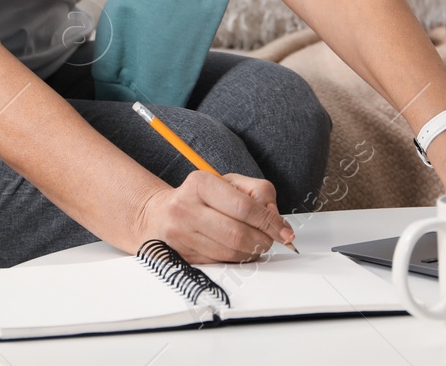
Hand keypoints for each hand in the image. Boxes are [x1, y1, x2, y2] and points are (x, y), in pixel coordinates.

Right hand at [135, 170, 296, 263]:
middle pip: (238, 234)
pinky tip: (239, 249)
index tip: (285, 231)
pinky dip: (237, 259)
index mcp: (200, 183)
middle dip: (263, 240)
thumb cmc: (200, 196)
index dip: (270, 222)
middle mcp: (186, 208)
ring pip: (230, 253)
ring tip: (255, 242)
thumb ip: (259, 193)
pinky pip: (220, 262)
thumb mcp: (230, 182)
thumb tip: (275, 218)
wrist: (160, 214)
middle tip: (272, 239)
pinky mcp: (182, 255)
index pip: (244, 207)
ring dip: (252, 252)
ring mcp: (181, 234)